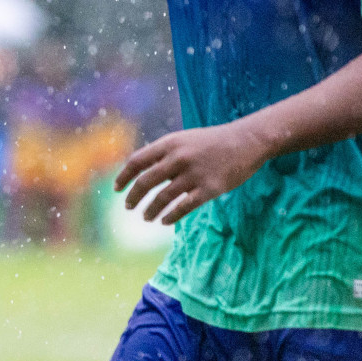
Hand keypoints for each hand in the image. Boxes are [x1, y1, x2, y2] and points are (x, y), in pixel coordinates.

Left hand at [113, 121, 268, 224]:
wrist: (245, 141)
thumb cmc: (212, 141)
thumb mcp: (184, 139)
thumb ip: (164, 153)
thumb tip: (143, 171)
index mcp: (169, 143)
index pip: (137, 161)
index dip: (124, 176)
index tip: (116, 189)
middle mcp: (178, 158)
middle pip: (146, 181)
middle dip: (133, 197)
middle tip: (128, 207)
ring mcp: (194, 174)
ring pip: (163, 198)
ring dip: (151, 210)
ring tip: (146, 217)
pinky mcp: (209, 188)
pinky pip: (184, 207)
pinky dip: (171, 216)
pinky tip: (164, 221)